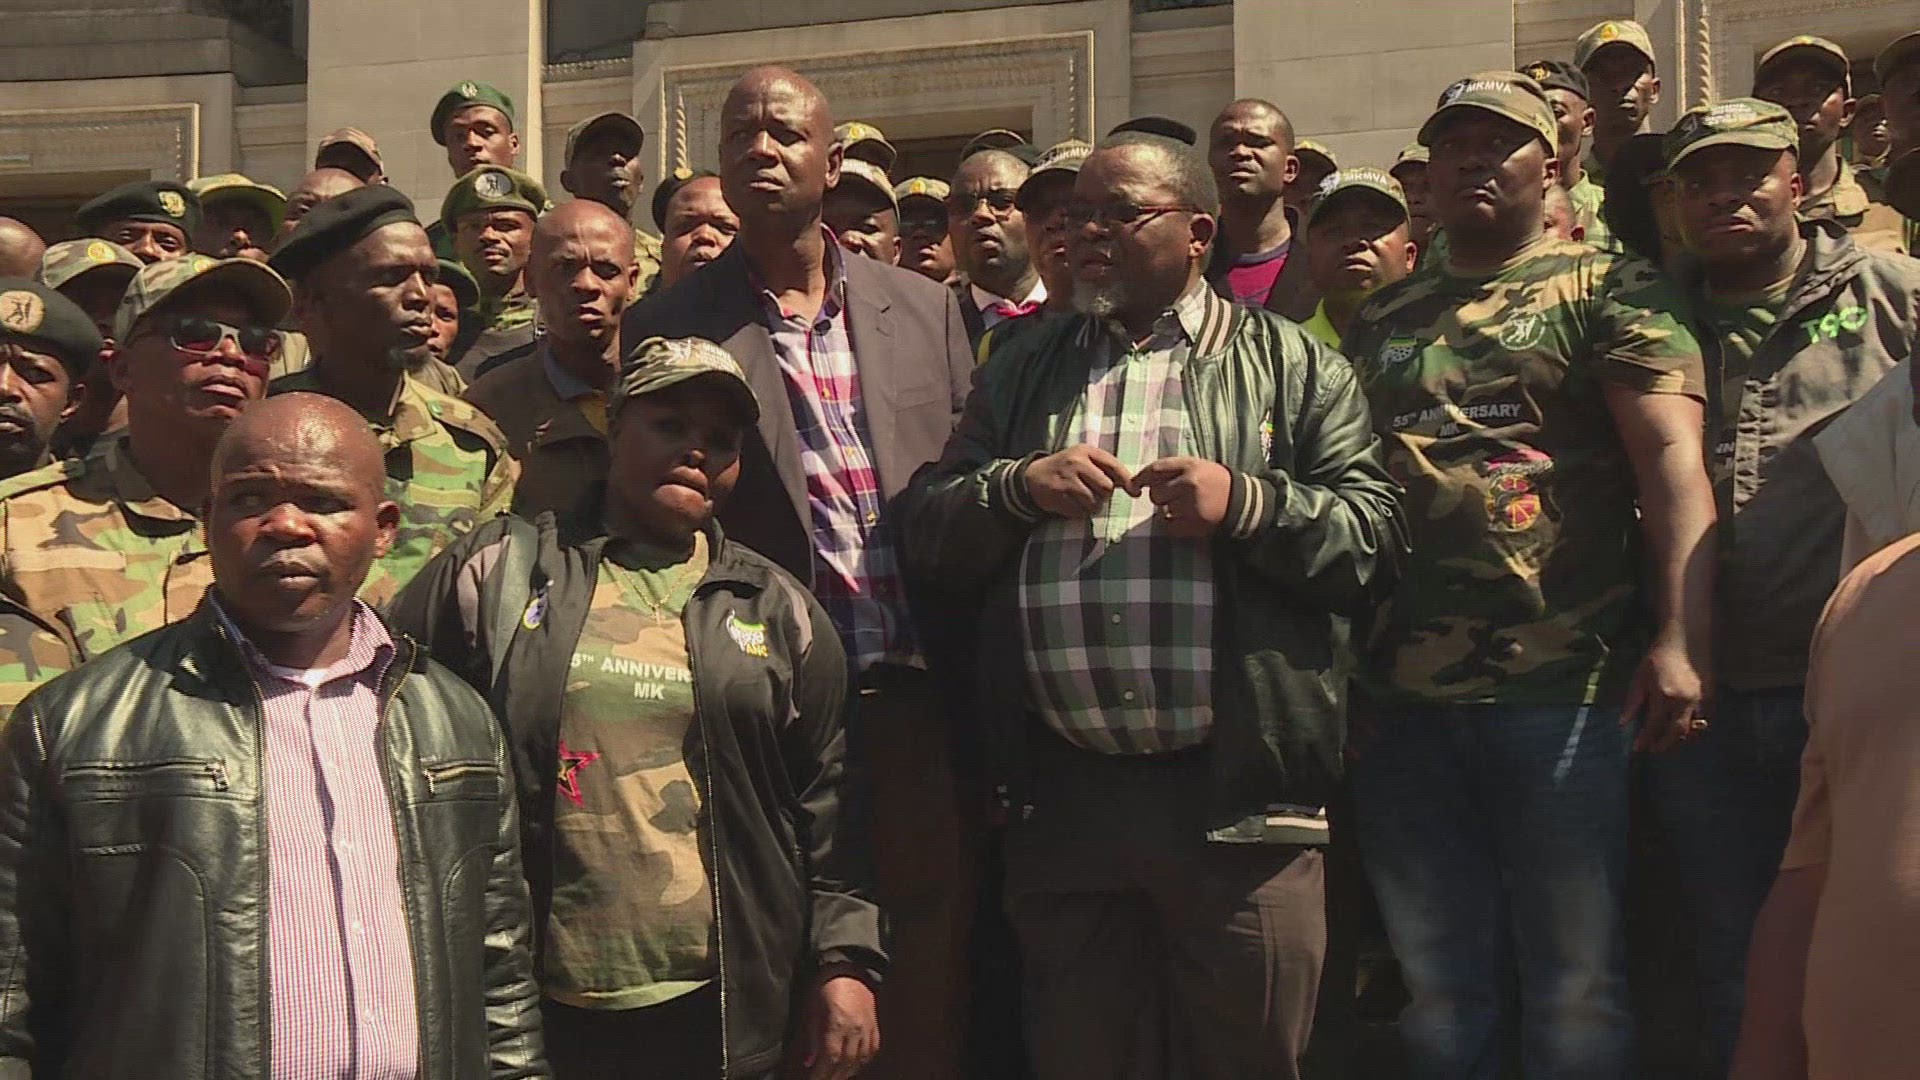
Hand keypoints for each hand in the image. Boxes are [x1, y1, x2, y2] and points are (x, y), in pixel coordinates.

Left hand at [790, 974, 878, 1079]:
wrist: (848, 969)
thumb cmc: (826, 987)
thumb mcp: (812, 1011)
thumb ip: (812, 1038)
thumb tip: (809, 1061)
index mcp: (837, 1024)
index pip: (830, 1059)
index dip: (821, 1074)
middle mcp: (855, 1029)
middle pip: (845, 1063)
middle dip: (832, 1077)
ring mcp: (867, 1028)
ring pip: (860, 1060)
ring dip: (847, 1073)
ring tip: (836, 1078)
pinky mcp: (874, 1026)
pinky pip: (871, 1050)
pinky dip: (862, 1062)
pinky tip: (853, 1066)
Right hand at [1024, 445, 1136, 518]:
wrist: (1033, 476)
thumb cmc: (1066, 469)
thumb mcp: (1084, 460)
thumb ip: (1105, 468)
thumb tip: (1132, 485)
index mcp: (1086, 451)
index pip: (1114, 466)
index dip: (1127, 481)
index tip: (1135, 493)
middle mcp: (1076, 462)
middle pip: (1106, 488)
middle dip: (1104, 496)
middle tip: (1095, 494)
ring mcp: (1066, 478)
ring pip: (1094, 502)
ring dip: (1092, 506)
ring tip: (1082, 500)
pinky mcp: (1058, 494)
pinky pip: (1079, 511)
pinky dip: (1079, 512)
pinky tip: (1071, 504)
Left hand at [1133, 456, 1233, 537]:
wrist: (1242, 502)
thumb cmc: (1215, 482)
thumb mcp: (1197, 466)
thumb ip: (1172, 470)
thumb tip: (1142, 480)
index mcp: (1190, 465)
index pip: (1155, 469)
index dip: (1141, 478)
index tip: (1135, 485)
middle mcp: (1189, 483)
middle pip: (1156, 493)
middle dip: (1160, 497)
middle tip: (1174, 498)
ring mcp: (1192, 504)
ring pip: (1162, 511)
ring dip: (1169, 511)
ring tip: (1187, 507)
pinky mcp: (1194, 523)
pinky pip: (1169, 526)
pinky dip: (1173, 525)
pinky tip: (1187, 519)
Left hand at [1624, 632, 1708, 753]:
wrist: (1683, 641)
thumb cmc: (1657, 658)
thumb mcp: (1639, 678)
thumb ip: (1632, 702)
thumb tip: (1623, 723)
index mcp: (1664, 697)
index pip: (1654, 726)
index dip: (1645, 740)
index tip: (1637, 749)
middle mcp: (1684, 702)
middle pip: (1676, 733)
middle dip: (1664, 745)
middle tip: (1653, 750)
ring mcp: (1700, 700)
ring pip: (1694, 729)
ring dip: (1681, 740)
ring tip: (1668, 742)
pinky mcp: (1711, 697)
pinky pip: (1705, 720)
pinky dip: (1695, 729)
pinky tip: (1685, 730)